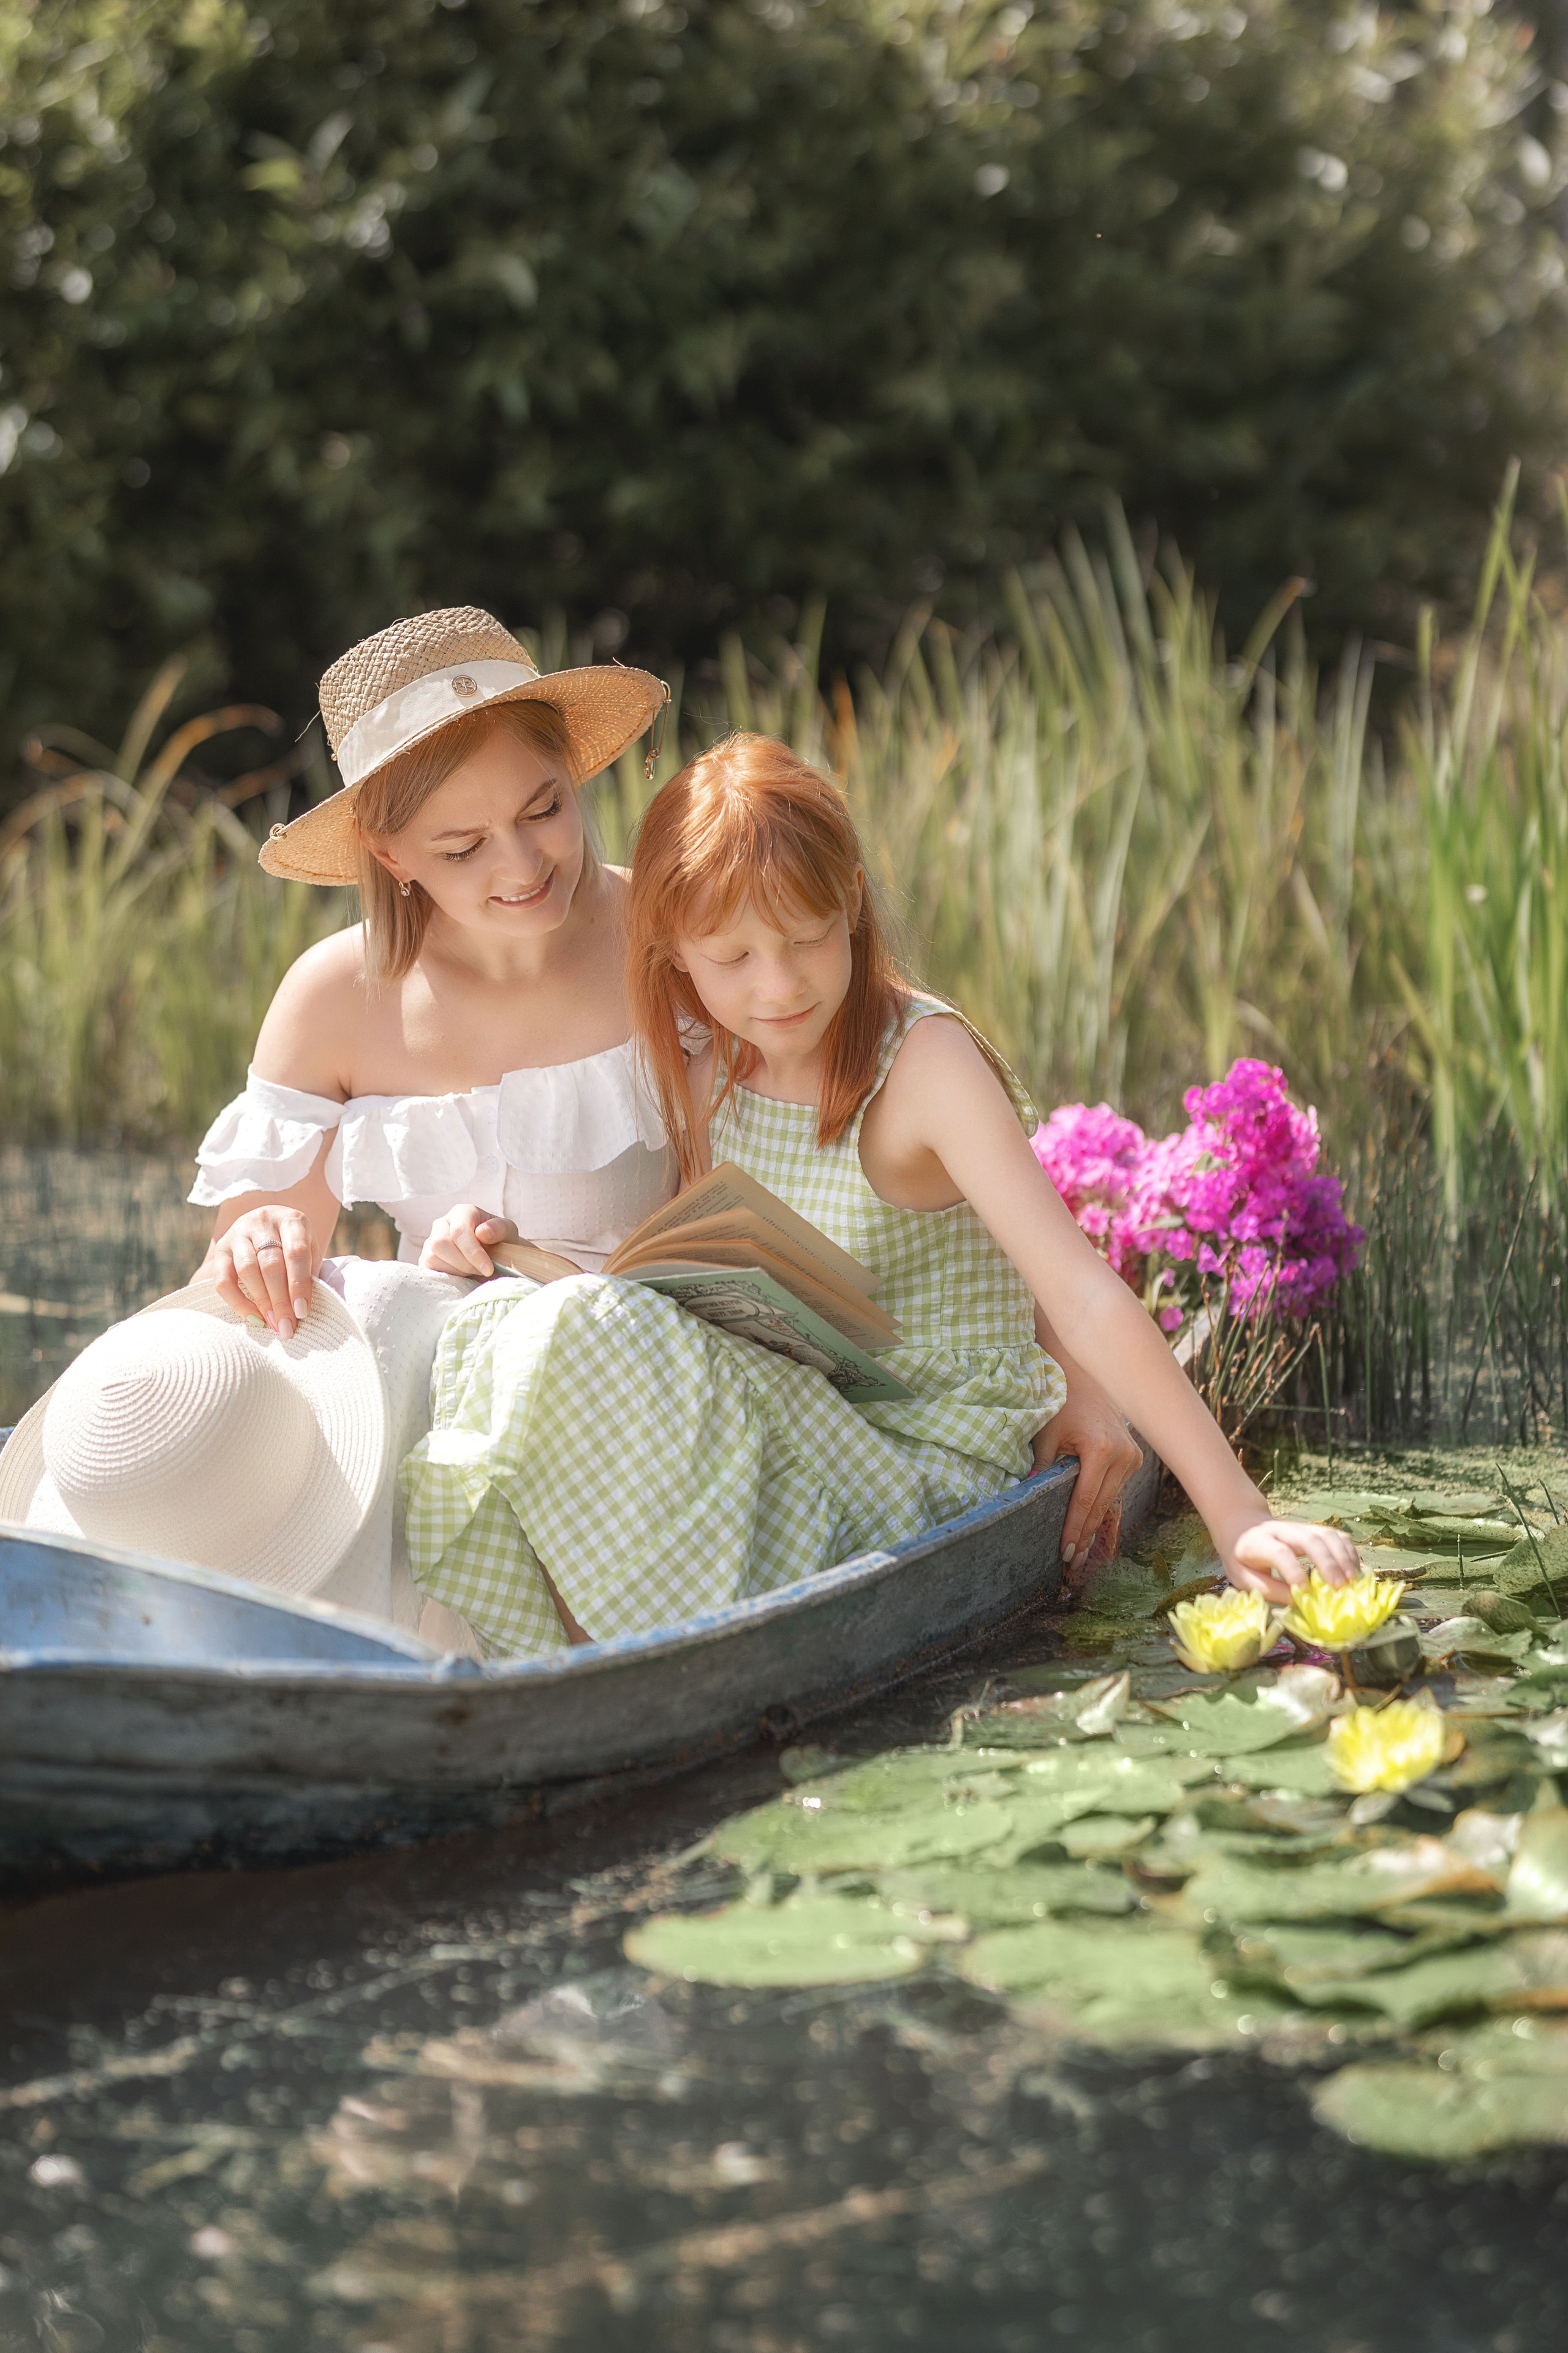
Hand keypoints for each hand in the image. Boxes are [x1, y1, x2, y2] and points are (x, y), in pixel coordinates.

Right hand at [208, 1205, 321, 1338]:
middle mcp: (262, 1221)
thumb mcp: (310, 1251)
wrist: (267, 1227)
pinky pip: (223, 1279)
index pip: (296, 1252)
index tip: (302, 1312)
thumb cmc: (294, 1246)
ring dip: (261, 1301)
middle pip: (270, 1263)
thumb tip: (302, 1312)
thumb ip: (310, 1274)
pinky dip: (238, 1302)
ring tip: (272, 1323)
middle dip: (280, 1299)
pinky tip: (254, 1318)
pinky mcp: (220, 1249)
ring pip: (247, 1269)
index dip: (299, 1284)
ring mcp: (238, 1233)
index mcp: (291, 1220)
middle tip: (287, 1326)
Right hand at [419, 1206, 518, 1278]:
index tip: (488, 1269)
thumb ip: (500, 1229)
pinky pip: (429, 1270)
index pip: (459, 1231)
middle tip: (482, 1271)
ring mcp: (430, 1241)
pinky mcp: (426, 1259)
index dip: (472, 1252)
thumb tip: (482, 1232)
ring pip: (432, 1258)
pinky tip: (462, 1276)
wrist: (495, 1257)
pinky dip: (447, 1277)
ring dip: (457, 1271)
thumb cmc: (501, 1242)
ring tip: (473, 1271)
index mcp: (462, 1213)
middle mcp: (442, 1224)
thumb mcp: (508, 1233)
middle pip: (441, 1243)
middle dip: (464, 1263)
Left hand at [1033, 1392, 1143, 1563]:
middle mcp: (1123, 1455)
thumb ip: (1041, 1468)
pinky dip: (1102, 1508)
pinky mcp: (1134, 1457)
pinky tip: (1092, 1529)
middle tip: (1072, 1563)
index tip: (1064, 1551)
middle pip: (1100, 1505)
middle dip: (1084, 1535)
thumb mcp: (1046, 1435)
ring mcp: (1132, 1456)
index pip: (1085, 1500)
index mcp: (1102, 1449)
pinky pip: (1115, 1489)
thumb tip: (1027, 1498)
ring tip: (1080, 1554)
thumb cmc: (1061, 1403)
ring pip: (1110, 1500)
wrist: (1084, 1377)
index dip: (1074, 1528)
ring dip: (1094, 1526)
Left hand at [1226, 1517, 1361, 1602]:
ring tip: (1353, 1581)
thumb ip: (1268, 1589)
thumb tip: (1297, 1603)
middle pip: (1310, 1540)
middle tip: (1339, 1588)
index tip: (1305, 1592)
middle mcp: (1282, 1530)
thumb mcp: (1243, 1577)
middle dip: (1327, 1564)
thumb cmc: (1242, 1558)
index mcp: (1258, 1542)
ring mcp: (1300, 1527)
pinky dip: (1349, 1552)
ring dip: (1344, 1557)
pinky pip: (1336, 1536)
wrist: (1242, 1527)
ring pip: (1327, 1535)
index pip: (1280, 1553)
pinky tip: (1356, 1570)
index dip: (1294, 1571)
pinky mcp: (1314, 1530)